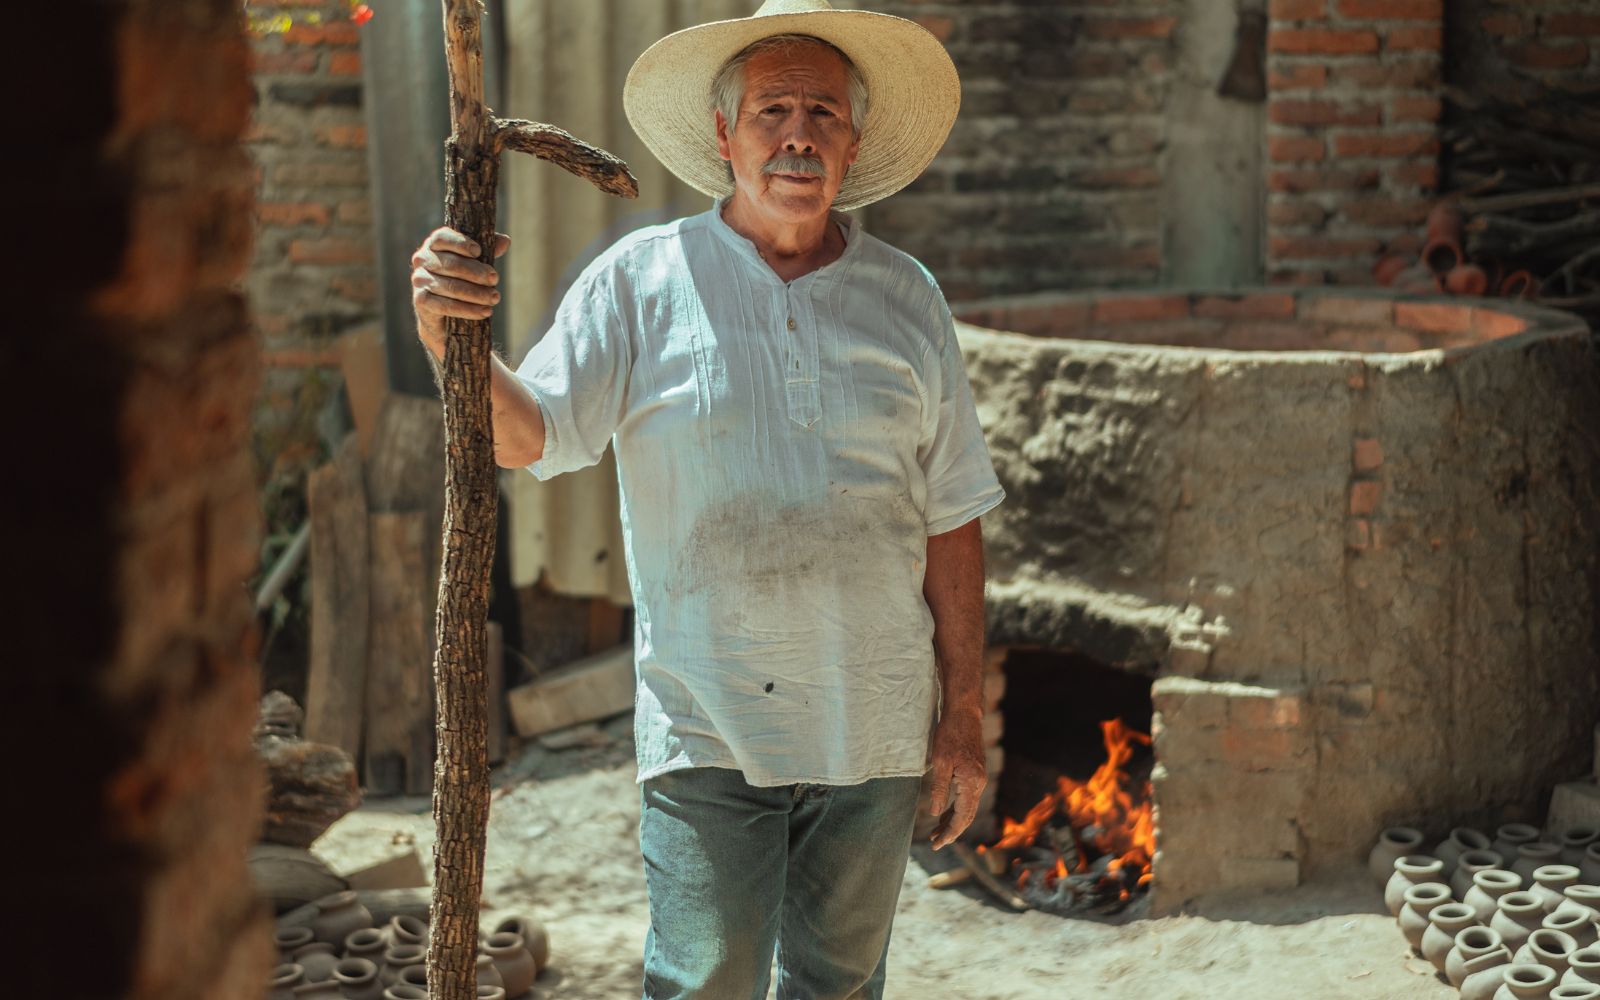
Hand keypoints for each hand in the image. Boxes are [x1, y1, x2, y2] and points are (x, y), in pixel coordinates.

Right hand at [410, 227, 511, 357]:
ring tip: (494, 298)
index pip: (442, 237)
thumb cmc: (462, 279)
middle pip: (451, 264)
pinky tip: (485, 312)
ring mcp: (419, 280)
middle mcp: (422, 259)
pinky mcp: (420, 300)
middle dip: (476, 272)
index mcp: (434, 244)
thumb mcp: (475, 262)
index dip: (460, 243)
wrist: (443, 314)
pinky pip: (446, 306)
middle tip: (495, 279)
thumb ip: (488, 249)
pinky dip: (468, 310)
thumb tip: (505, 241)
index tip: (479, 252)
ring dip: (476, 293)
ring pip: (450, 286)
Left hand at [927, 707, 985, 850]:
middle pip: (967, 816)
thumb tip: (936, 813)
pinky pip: (967, 798)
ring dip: (953, 821)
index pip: (962, 817)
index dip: (950, 833)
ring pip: (967, 808)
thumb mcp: (940, 762)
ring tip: (936, 832)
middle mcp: (979, 784)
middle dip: (951, 831)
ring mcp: (979, 779)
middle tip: (934, 843)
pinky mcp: (975, 774)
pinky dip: (956, 809)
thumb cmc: (950, 735)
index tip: (937, 844)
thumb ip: (939, 789)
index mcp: (972, 783)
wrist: (964, 715)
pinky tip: (945, 814)